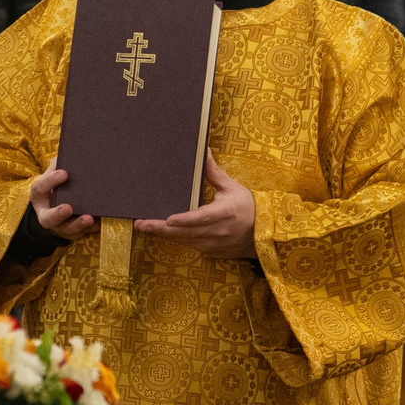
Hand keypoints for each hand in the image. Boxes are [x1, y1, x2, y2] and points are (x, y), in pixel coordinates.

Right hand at [29, 157, 95, 240]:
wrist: (59, 204)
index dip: (50, 181)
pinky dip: (92, 229)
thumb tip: (74, 150)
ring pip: (67, 230)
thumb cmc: (57, 184)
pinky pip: (82, 233)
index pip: (39, 188)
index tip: (64, 173)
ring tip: (90, 218)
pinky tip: (101, 222)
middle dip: (58, 214)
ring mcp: (60, 226)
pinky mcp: (73, 233)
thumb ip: (60, 163)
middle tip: (68, 207)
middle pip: (48, 219)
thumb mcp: (54, 173)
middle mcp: (46, 214)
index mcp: (40, 195)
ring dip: (78, 225)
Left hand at [136, 157, 256, 258]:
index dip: (185, 220)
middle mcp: (219, 231)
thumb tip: (204, 152)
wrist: (262, 231)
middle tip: (142, 224)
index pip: (202, 217)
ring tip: (145, 226)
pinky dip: (177, 239)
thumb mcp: (232, 187)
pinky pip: (190, 246)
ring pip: (185, 241)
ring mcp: (215, 244)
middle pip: (186, 232)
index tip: (169, 219)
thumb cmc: (247, 206)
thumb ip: (214, 173)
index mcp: (225, 212)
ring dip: (165, 234)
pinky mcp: (212, 251)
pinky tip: (162, 232)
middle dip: (162, 228)